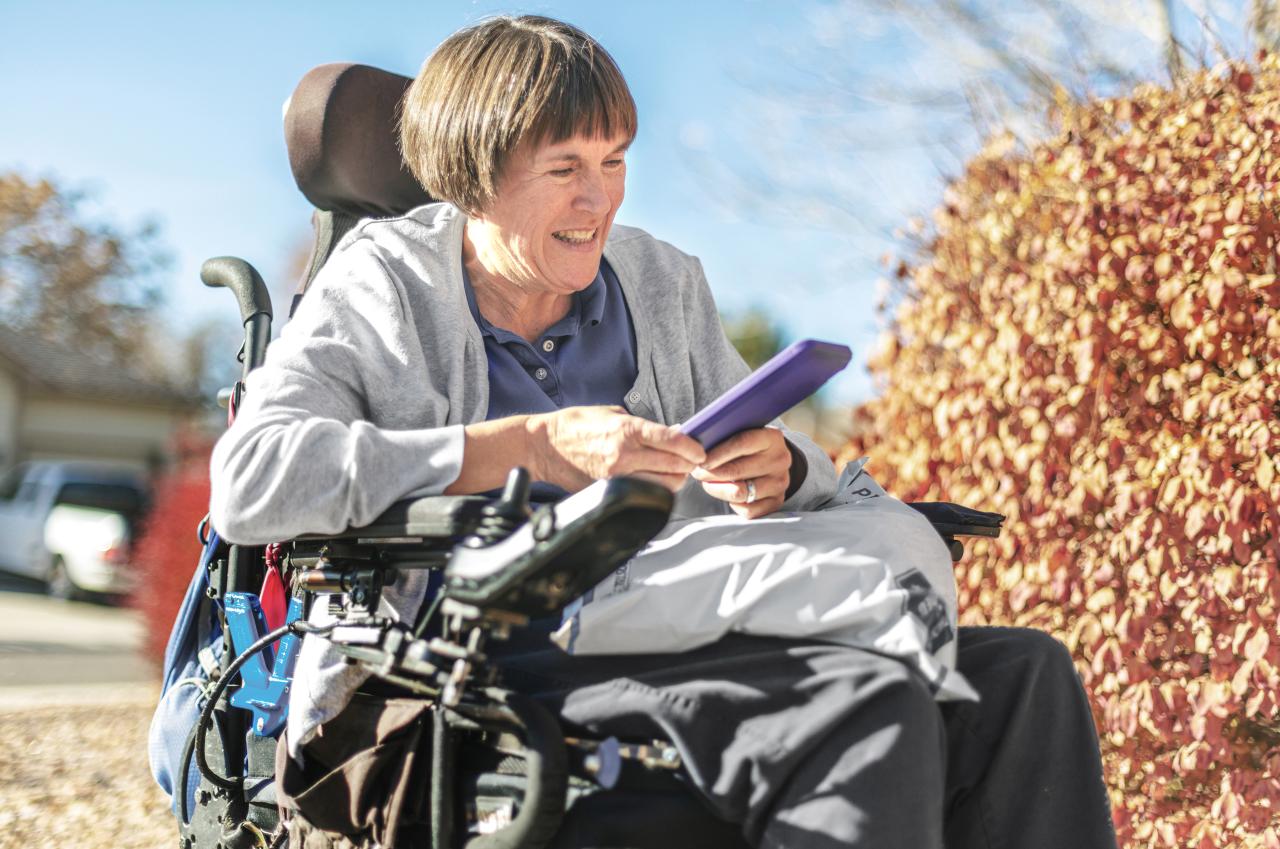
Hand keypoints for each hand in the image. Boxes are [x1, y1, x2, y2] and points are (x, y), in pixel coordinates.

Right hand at [530, 406, 706, 492]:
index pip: (672, 440)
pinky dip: (656, 489)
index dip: (692, 448)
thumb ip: (644, 425)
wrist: (545, 445)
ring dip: (675, 479)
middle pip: (674, 466)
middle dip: (688, 465)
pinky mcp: (609, 490)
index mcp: (627, 429)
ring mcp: (617, 476)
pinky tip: (657, 480)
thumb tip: (672, 433)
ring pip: (663, 485)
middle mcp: (624, 454)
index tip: (700, 451)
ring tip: (676, 472)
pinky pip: (644, 493)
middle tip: (692, 462)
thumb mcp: (614, 413)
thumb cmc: (578, 424)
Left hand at [691, 427, 790, 518]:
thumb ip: (723, 436)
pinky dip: (733, 505)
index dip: (718, 453)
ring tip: (708, 483)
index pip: (742, 443)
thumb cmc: (749, 447)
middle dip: (711, 474)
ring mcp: (780, 483)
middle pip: (738, 470)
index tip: (701, 461)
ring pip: (740, 492)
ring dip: (718, 490)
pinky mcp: (777, 502)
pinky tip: (728, 493)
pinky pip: (748, 510)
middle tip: (697, 473)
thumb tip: (694, 442)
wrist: (771, 462)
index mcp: (772, 438)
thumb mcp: (742, 434)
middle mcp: (780, 460)